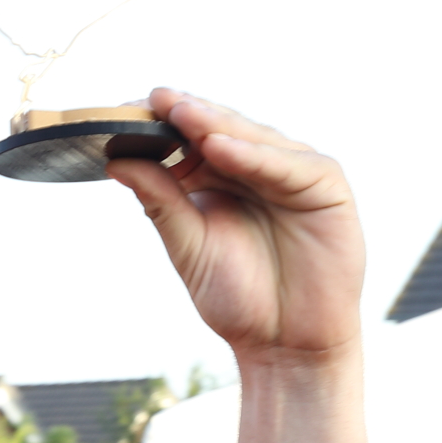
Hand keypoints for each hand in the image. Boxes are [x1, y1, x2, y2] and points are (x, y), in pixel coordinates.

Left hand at [105, 90, 363, 367]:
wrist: (286, 343)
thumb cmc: (241, 298)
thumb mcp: (189, 247)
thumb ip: (160, 202)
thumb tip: (116, 161)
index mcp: (221, 175)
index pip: (188, 136)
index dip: (159, 123)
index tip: (119, 112)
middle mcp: (257, 164)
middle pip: (218, 128)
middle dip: (184, 114)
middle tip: (150, 99)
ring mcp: (292, 170)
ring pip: (251, 138)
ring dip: (215, 124)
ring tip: (180, 114)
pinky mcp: (325, 183)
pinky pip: (286, 164)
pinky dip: (253, 155)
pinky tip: (220, 147)